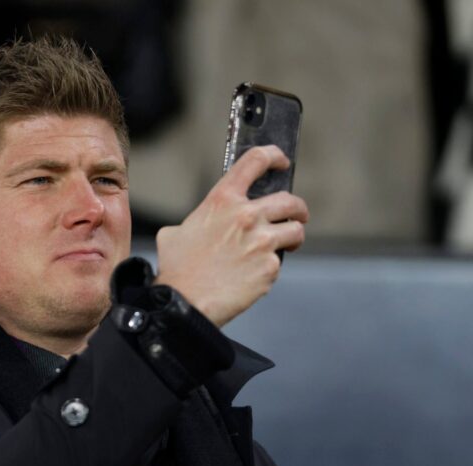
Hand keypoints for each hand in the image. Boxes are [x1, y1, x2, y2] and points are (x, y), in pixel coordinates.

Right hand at [154, 145, 307, 327]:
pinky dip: (270, 267)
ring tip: (286, 245)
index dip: (274, 156)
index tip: (281, 162)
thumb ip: (198, 221)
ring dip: (293, 236)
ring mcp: (261, 242)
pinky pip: (280, 262)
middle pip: (289, 200)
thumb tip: (202, 225)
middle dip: (297, 208)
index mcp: (222, 200)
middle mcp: (246, 215)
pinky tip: (254, 275)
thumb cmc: (177, 269)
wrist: (184, 302)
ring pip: (296, 230)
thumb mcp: (175, 232)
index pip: (256, 160)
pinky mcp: (270, 267)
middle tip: (296, 216)